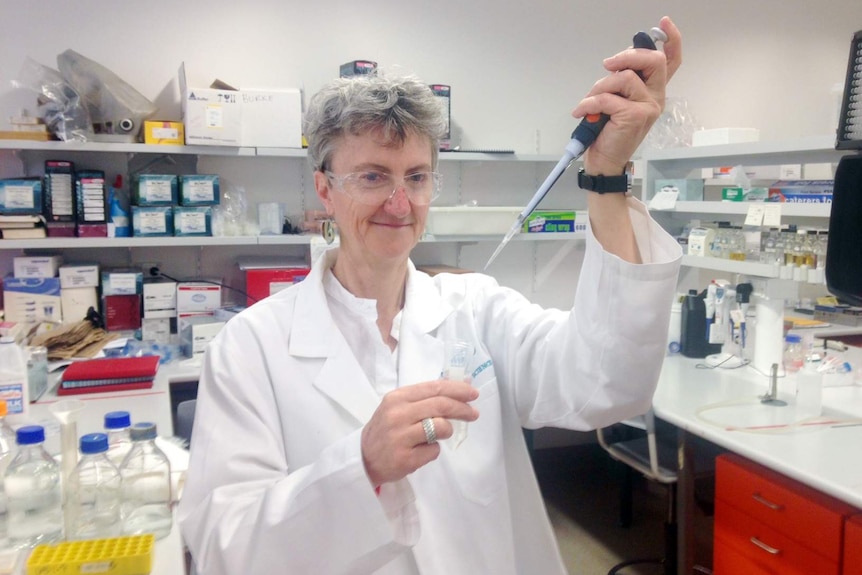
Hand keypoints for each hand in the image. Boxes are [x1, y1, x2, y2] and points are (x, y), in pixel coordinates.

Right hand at [361, 379, 478, 486]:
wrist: (364, 458)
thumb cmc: (386, 429)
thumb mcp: (398, 407)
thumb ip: (423, 398)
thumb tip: (459, 388)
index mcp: (397, 397)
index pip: (434, 388)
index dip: (458, 389)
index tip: (473, 393)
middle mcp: (398, 414)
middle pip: (441, 405)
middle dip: (462, 409)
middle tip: (473, 414)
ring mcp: (401, 437)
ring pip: (441, 427)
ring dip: (446, 431)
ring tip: (437, 435)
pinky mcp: (405, 458)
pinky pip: (434, 450)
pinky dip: (433, 450)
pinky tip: (420, 451)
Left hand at [574, 15, 682, 174]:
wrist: (603, 161)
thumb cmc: (607, 131)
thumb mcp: (615, 100)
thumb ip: (621, 81)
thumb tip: (615, 61)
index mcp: (652, 91)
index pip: (671, 61)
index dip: (671, 40)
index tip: (663, 23)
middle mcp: (655, 97)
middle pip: (653, 61)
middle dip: (627, 57)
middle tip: (608, 64)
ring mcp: (648, 107)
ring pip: (624, 78)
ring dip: (600, 87)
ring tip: (590, 101)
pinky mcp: (634, 116)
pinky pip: (607, 98)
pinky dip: (589, 103)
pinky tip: (582, 112)